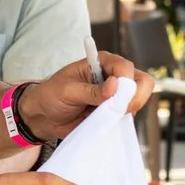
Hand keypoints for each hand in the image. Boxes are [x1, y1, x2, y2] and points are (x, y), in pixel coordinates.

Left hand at [17, 53, 154, 140]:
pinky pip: (129, 114)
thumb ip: (91, 91)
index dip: (126, 83)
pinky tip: (109, 122)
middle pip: (141, 81)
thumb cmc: (51, 96)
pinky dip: (123, 120)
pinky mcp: (114, 110)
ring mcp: (116, 93)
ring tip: (106, 117)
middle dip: (135, 97)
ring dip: (127, 110)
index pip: (125, 67)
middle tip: (120, 111)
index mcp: (101, 62)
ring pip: (138, 99)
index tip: (116, 99)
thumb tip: (115, 86)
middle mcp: (112, 75)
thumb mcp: (68, 91)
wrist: (43, 116)